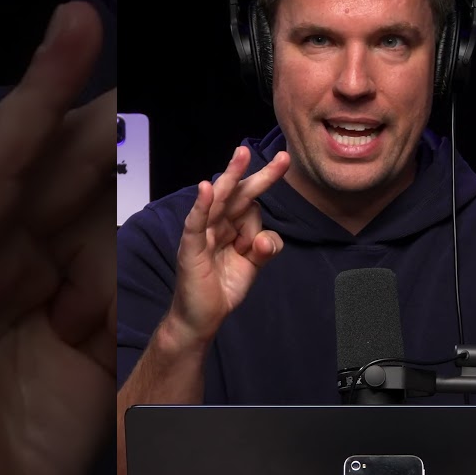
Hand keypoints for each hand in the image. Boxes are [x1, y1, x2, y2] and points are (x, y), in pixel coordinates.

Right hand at [0, 3, 116, 474]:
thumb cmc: (18, 443)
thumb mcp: (88, 359)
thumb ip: (103, 293)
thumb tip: (130, 231)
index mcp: (32, 272)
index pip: (73, 192)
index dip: (106, 138)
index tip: (139, 86)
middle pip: (34, 167)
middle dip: (70, 97)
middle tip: (89, 22)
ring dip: (25, 108)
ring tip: (62, 38)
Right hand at [166, 145, 289, 347]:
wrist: (202, 318)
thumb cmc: (223, 287)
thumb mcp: (253, 266)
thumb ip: (265, 248)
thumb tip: (264, 237)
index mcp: (233, 225)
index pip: (252, 201)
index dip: (267, 185)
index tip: (284, 161)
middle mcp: (218, 223)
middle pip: (238, 193)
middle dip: (257, 174)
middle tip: (280, 157)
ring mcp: (203, 233)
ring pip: (217, 200)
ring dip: (229, 178)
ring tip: (241, 157)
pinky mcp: (191, 247)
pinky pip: (195, 223)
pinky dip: (200, 206)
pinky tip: (205, 189)